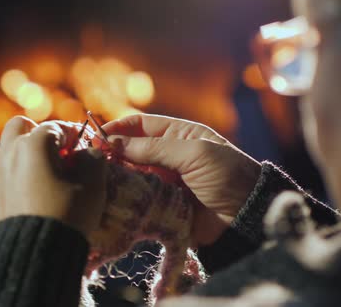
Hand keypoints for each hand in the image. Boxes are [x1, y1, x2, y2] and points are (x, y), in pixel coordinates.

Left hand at [0, 116, 106, 236]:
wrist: (34, 253)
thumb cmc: (66, 214)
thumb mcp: (92, 185)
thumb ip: (94, 159)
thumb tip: (89, 153)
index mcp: (33, 144)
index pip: (57, 127)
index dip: (76, 135)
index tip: (87, 149)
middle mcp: (10, 152)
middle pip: (22, 127)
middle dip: (42, 135)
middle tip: (61, 154)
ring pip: (12, 148)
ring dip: (31, 154)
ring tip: (53, 176)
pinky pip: (8, 170)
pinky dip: (22, 172)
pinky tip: (40, 192)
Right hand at [103, 114, 260, 245]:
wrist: (247, 216)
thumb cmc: (227, 175)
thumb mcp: (194, 153)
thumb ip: (153, 147)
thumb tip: (114, 142)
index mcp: (178, 135)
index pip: (141, 125)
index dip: (118, 127)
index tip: (97, 135)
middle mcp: (168, 156)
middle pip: (131, 150)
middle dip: (112, 152)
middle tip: (93, 159)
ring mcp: (164, 181)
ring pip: (131, 174)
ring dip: (116, 175)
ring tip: (99, 177)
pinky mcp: (162, 204)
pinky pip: (138, 197)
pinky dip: (125, 195)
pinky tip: (112, 195)